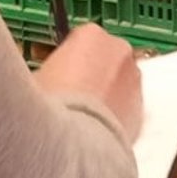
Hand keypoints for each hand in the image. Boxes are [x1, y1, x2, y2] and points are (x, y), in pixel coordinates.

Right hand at [33, 23, 142, 142]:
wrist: (74, 142)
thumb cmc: (52, 106)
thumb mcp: (35, 77)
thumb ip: (46, 71)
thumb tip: (41, 78)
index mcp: (91, 35)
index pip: (80, 39)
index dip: (66, 59)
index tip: (58, 72)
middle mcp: (119, 51)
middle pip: (104, 59)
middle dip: (91, 75)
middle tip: (69, 95)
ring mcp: (134, 80)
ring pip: (118, 84)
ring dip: (105, 95)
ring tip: (81, 115)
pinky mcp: (142, 110)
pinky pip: (126, 108)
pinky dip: (114, 115)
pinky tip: (94, 128)